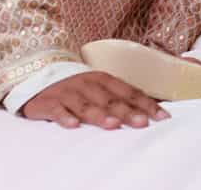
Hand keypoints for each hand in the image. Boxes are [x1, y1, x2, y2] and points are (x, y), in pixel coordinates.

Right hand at [21, 71, 169, 128]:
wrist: (38, 75)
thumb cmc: (77, 87)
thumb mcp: (99, 88)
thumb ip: (119, 97)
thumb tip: (148, 110)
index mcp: (103, 79)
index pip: (129, 92)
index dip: (146, 104)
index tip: (161, 117)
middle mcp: (88, 84)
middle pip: (110, 100)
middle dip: (127, 112)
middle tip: (142, 123)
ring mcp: (68, 92)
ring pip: (86, 105)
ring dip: (100, 115)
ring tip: (113, 124)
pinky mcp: (48, 102)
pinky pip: (57, 110)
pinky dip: (65, 117)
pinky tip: (73, 125)